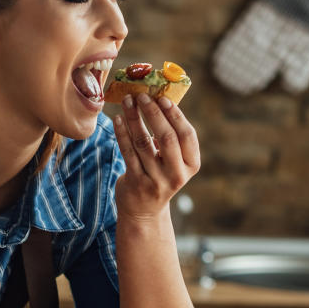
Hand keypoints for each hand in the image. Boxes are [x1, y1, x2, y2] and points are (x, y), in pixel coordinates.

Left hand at [111, 93, 200, 222]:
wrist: (144, 211)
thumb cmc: (160, 175)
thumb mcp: (173, 161)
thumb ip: (171, 137)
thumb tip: (158, 100)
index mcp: (191, 165)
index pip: (187, 135)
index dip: (175, 115)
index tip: (162, 98)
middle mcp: (176, 174)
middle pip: (167, 137)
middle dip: (153, 113)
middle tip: (142, 96)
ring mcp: (156, 180)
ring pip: (143, 142)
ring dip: (134, 118)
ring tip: (128, 102)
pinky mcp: (136, 183)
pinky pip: (127, 152)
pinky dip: (122, 132)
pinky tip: (117, 119)